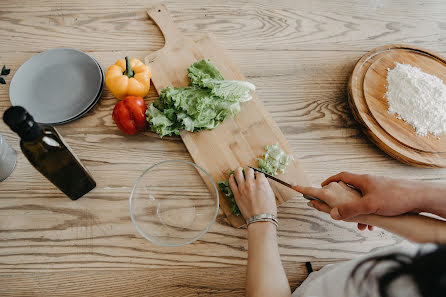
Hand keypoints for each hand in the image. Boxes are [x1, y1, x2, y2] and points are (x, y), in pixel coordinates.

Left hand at [229, 167, 276, 219]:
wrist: (261, 219)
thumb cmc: (268, 209)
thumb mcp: (271, 194)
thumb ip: (265, 186)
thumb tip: (261, 182)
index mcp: (262, 182)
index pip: (259, 173)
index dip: (258, 174)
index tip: (257, 176)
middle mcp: (251, 183)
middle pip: (249, 170)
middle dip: (249, 171)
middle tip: (249, 172)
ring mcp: (243, 188)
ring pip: (238, 173)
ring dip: (239, 170)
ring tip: (239, 170)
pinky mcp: (236, 194)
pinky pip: (232, 183)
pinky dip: (231, 178)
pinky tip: (232, 176)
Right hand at [321, 172, 445, 219]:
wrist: (420, 197)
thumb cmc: (396, 197)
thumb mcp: (369, 205)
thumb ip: (350, 209)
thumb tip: (334, 213)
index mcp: (363, 180)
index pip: (342, 176)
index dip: (331, 180)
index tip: (323, 186)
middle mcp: (370, 182)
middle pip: (351, 189)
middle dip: (344, 201)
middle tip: (339, 209)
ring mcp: (379, 188)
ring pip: (362, 199)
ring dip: (358, 211)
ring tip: (359, 224)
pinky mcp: (387, 196)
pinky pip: (372, 204)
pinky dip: (369, 214)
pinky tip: (373, 225)